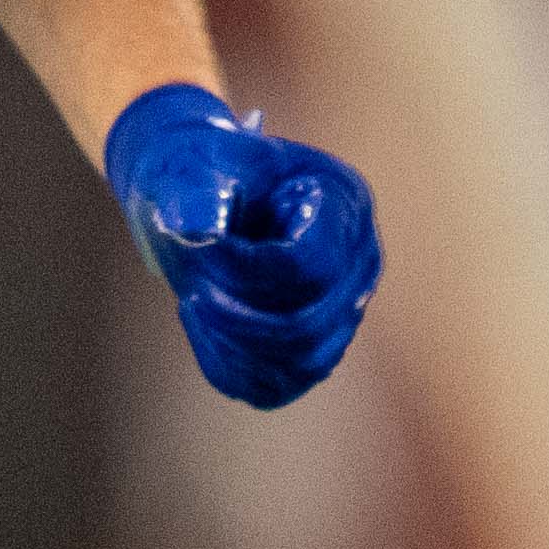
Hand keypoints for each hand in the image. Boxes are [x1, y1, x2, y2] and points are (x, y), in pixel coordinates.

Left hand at [105, 83, 381, 408]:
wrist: (210, 192)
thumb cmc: (210, 170)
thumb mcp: (204, 162)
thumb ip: (200, 193)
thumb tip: (195, 233)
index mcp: (346, 203)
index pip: (307, 267)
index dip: (242, 270)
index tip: (195, 250)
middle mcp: (361, 262)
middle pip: (304, 325)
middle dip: (231, 314)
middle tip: (188, 284)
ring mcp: (346, 312)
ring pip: (297, 364)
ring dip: (231, 342)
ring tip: (194, 301)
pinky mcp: (315, 351)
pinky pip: (276, 386)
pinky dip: (231, 366)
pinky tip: (204, 326)